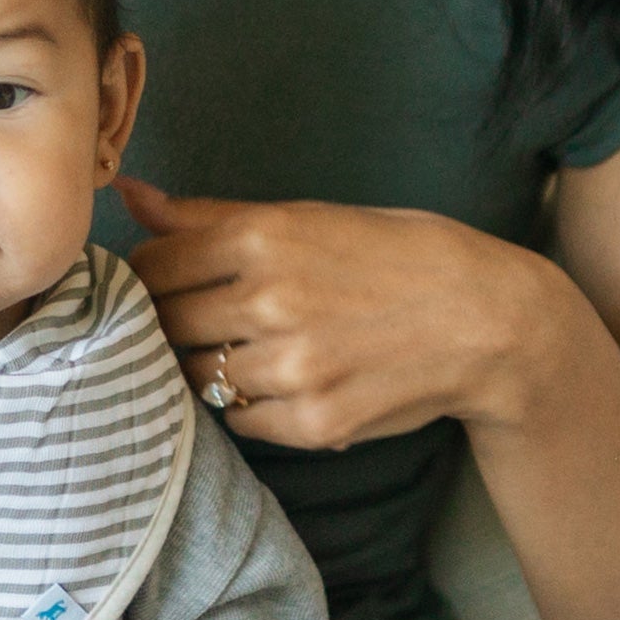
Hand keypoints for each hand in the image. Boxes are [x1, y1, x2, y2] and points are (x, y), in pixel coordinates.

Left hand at [119, 175, 561, 452]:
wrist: (490, 322)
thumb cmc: (398, 256)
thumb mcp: (310, 215)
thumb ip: (211, 215)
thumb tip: (130, 195)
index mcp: (266, 238)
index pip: (153, 263)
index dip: (147, 272)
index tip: (159, 277)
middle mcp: (271, 303)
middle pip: (165, 322)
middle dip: (169, 319)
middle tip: (195, 316)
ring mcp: (292, 369)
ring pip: (197, 376)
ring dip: (207, 363)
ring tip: (244, 346)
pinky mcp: (313, 424)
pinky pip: (238, 419)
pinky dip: (246, 403)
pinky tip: (279, 379)